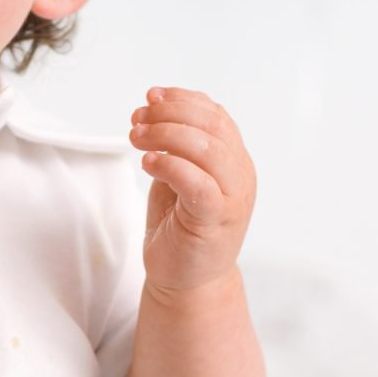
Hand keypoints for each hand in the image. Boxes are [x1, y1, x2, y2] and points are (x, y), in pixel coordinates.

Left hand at [129, 84, 256, 298]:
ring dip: (165, 135)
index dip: (182, 99)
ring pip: (207, 150)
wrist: (186, 280)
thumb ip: (176, 143)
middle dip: (170, 114)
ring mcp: (233, 198)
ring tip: (136, 137)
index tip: (150, 96)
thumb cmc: (179, 227)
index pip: (216, 115)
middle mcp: (240, 175)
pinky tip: (148, 162)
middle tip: (137, 118)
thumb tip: (155, 103)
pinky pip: (198, 183)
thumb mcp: (178, 175)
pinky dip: (170, 166)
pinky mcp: (217, 220)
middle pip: (212, 127)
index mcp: (234, 160)